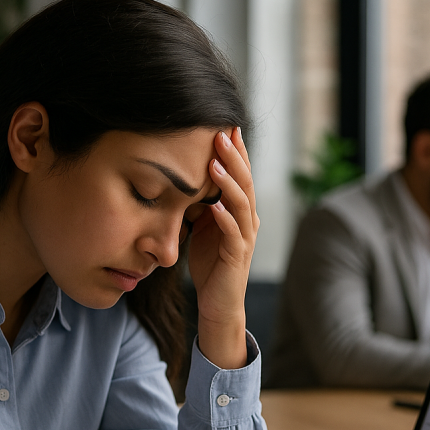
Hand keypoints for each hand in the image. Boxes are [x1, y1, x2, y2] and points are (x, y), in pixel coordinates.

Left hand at [186, 127, 258, 369]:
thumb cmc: (210, 264)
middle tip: (222, 134)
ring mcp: (245, 238)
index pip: (240, 175)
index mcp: (239, 211)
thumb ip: (199, 202)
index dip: (234, 152)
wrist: (217, 303)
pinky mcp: (237, 257)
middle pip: (245, 182)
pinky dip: (225, 219)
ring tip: (216, 164)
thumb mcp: (201, 226)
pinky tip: (215, 206)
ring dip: (229, 183)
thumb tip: (182, 176)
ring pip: (242, 204)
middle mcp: (247, 220)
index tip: (224, 126)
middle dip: (234, 158)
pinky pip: (234, 234)